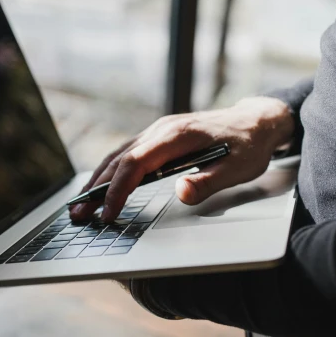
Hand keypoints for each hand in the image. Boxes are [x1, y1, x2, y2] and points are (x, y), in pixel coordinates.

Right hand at [70, 97, 293, 221]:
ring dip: (98, 179)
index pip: (136, 164)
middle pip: (119, 159)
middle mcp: (162, 129)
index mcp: (177, 136)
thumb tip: (181, 193)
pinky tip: (101, 185)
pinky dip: (110, 170)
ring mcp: (159, 131)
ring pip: (119, 155)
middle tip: (78, 214)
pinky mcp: (160, 136)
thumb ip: (208, 182)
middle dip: (96, 188)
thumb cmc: (248, 147)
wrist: (257, 122)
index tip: (107, 213)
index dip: (118, 190)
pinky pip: (128, 152)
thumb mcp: (237, 169)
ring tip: (81, 204)